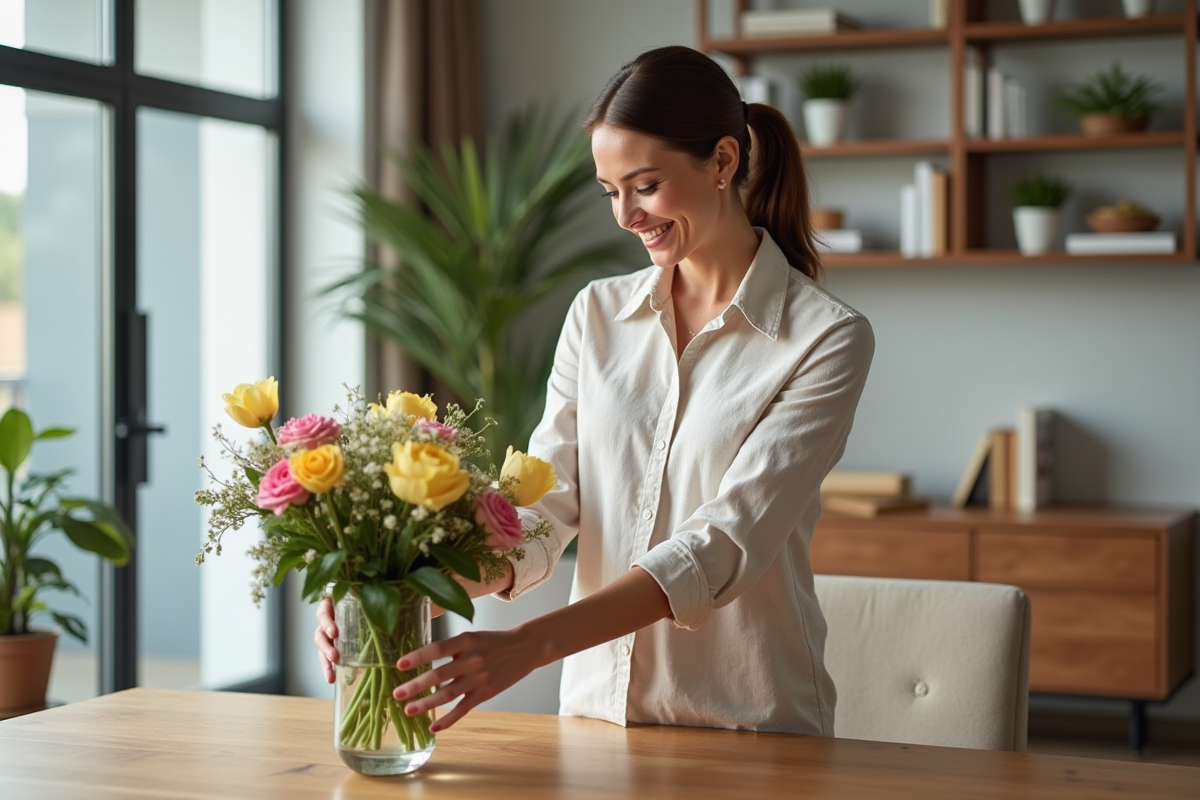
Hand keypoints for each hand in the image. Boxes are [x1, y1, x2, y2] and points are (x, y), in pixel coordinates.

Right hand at [315, 595, 450, 683]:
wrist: (401, 612)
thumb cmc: (394, 600)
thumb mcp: (392, 595)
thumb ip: (396, 592)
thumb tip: (413, 589)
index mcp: (343, 598)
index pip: (325, 606)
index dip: (326, 618)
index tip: (335, 632)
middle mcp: (335, 613)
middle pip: (319, 626)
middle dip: (325, 642)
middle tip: (336, 654)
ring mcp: (335, 631)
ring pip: (321, 643)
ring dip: (324, 656)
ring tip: (333, 668)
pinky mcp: (339, 646)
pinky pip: (328, 657)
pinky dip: (328, 668)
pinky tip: (332, 679)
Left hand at [392, 628, 544, 731]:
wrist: (525, 647)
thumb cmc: (494, 641)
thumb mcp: (472, 636)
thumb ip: (450, 647)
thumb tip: (420, 658)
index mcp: (467, 640)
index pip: (438, 648)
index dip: (418, 656)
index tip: (399, 664)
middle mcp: (472, 659)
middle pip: (440, 675)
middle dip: (416, 686)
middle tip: (397, 693)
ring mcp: (480, 678)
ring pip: (448, 694)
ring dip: (427, 704)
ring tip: (409, 710)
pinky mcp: (486, 693)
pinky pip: (464, 708)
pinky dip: (449, 719)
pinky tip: (434, 726)